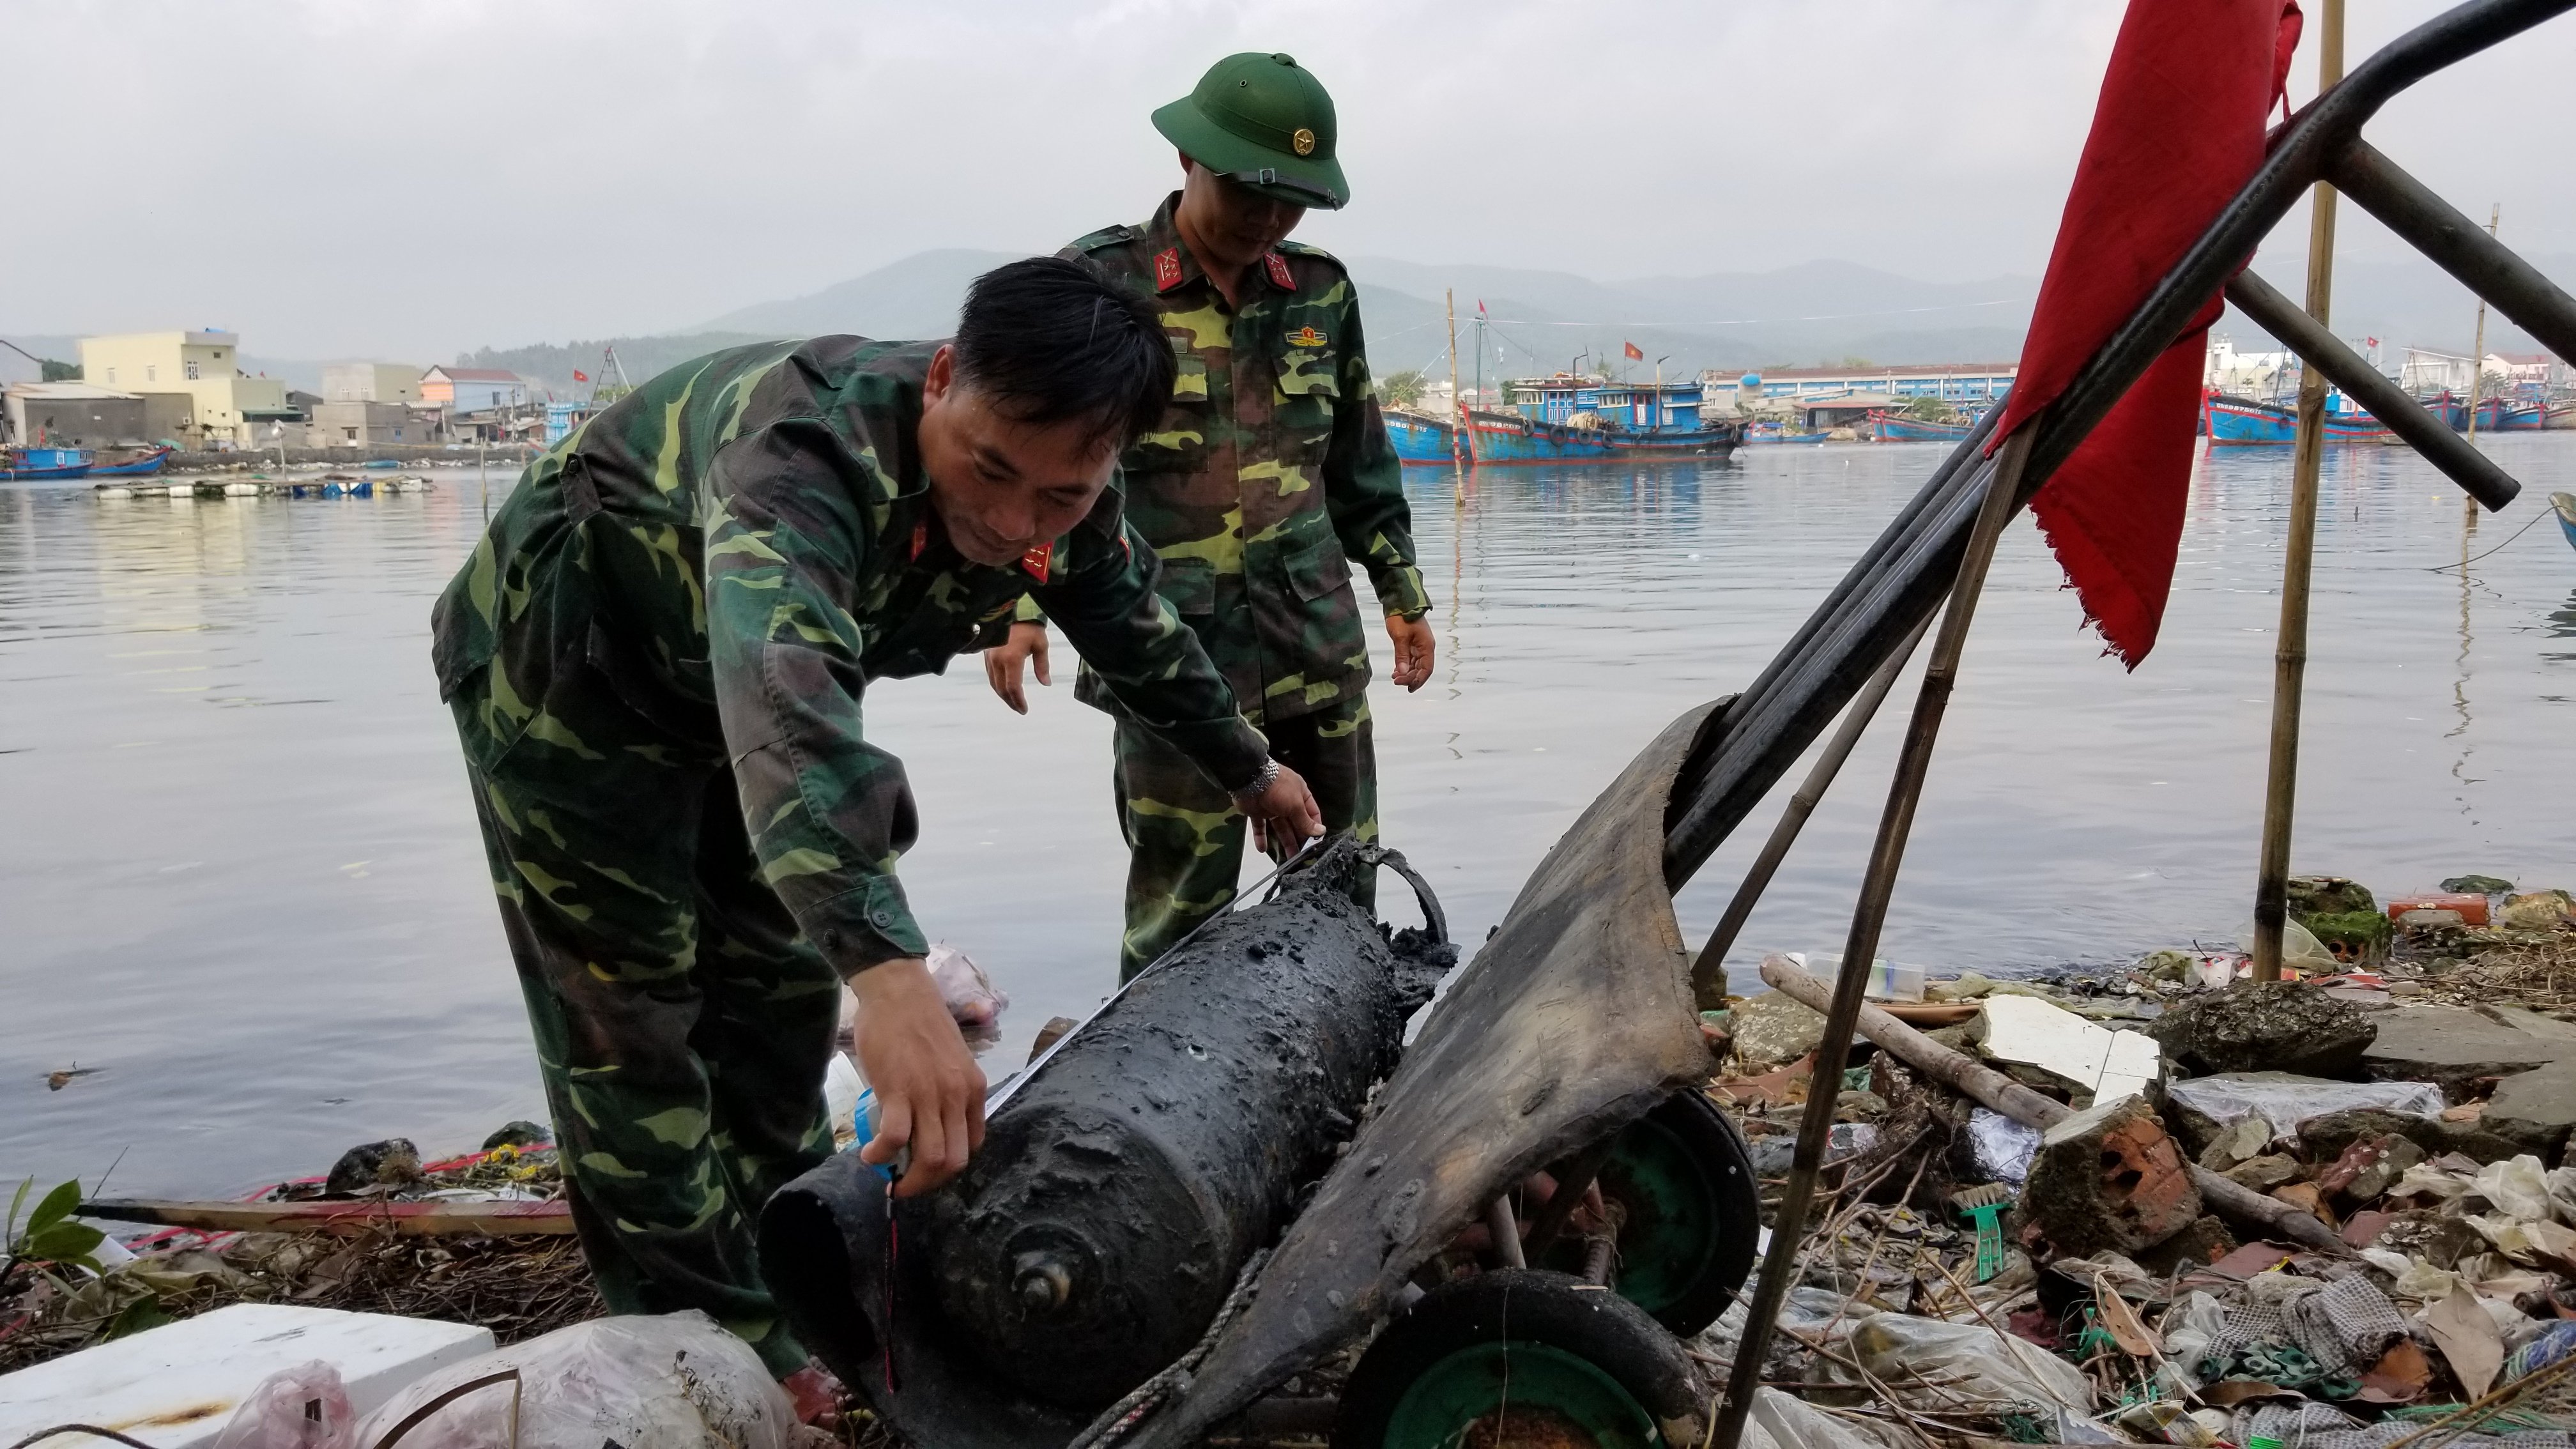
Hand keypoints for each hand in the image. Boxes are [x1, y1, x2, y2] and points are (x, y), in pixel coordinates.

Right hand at [851, 959, 986, 1196]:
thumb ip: (947, 1092)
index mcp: (973, 1089)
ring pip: (931, 1158)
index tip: (924, 1168)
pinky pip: (895, 1138)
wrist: (899, 991)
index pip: (972, 1146)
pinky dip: (881, 1155)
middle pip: (953, 1161)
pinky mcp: (899, 1089)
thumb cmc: (919, 1023)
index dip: (947, 1167)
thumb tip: (930, 1125)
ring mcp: (930, 1094)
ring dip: (908, 1179)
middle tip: (904, 1182)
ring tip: (886, 1174)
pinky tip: (869, 1154)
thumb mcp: (951, 1060)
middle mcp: (958, 1095)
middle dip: (928, 1182)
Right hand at [981, 622, 1049, 713]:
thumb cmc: (1028, 626)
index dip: (1018, 701)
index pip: (1013, 687)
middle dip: (1011, 702)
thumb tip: (1046, 683)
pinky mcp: (986, 654)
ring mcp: (989, 657)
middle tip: (1020, 709)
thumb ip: (1042, 666)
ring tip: (1013, 702)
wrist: (1011, 609)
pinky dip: (997, 685)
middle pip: (1001, 689)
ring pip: (994, 683)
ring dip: (1003, 695)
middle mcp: (997, 660)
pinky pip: (990, 674)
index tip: (1025, 709)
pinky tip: (1004, 688)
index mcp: (1011, 659)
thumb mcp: (1041, 645)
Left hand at [1241, 762, 1323, 853]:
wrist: (1250, 780)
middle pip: (1296, 823)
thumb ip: (1306, 821)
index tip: (1316, 843)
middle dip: (1300, 838)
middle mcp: (1287, 800)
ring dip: (1284, 842)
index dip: (1314, 827)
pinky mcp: (1257, 811)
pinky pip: (1260, 826)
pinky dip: (1261, 837)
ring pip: (1280, 827)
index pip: (1311, 813)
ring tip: (1289, 858)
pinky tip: (1262, 849)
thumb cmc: (1277, 788)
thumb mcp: (1296, 805)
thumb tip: (1321, 831)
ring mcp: (1271, 806)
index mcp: (1300, 794)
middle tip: (1303, 855)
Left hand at [1385, 613, 1434, 690]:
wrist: (1400, 602)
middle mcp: (1425, 647)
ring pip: (1416, 665)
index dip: (1418, 680)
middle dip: (1410, 678)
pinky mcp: (1413, 643)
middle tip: (1396, 681)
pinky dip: (1405, 666)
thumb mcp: (1400, 637)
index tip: (1407, 687)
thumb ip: (1401, 655)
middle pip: (1421, 669)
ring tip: (1395, 677)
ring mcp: (1419, 645)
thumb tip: (1402, 672)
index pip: (1427, 669)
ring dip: (1407, 673)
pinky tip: (1396, 670)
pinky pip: (1411, 659)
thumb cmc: (1402, 617)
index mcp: (1427, 646)